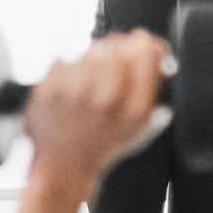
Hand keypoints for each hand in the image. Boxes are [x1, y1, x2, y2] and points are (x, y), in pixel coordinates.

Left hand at [24, 31, 169, 199]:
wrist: (64, 169)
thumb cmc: (103, 148)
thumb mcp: (140, 128)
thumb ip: (155, 93)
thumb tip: (163, 59)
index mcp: (133, 109)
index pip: (146, 53)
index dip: (146, 44)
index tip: (144, 43)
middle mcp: (104, 99)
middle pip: (117, 46)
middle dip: (119, 46)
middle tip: (117, 55)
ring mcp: (73, 94)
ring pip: (90, 49)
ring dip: (95, 55)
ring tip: (92, 78)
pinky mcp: (49, 90)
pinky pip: (65, 59)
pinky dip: (70, 67)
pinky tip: (73, 87)